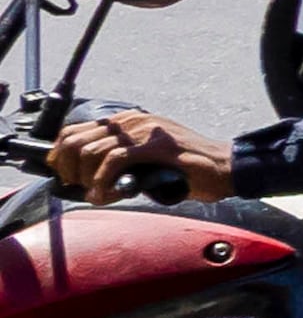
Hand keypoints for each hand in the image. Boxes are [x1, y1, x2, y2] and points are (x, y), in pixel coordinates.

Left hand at [52, 108, 228, 201]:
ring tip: (97, 195)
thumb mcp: (146, 159)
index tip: (64, 175)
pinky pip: (114, 161)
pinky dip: (103, 181)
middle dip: (69, 169)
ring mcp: (144, 132)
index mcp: (128, 122)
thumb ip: (119, 161)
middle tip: (79, 188)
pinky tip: (106, 195)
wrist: (226, 168)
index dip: (61, 155)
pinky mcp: (156, 146)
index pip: (75, 130)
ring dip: (86, 179)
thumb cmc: (189, 170)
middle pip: (77, 140)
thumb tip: (86, 178)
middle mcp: (132, 121)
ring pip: (92, 150)